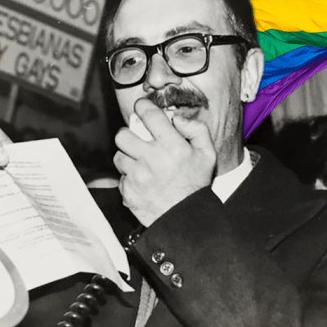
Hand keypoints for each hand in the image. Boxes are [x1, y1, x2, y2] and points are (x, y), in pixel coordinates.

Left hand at [113, 99, 215, 226]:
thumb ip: (196, 129)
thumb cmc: (196, 184)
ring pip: (118, 157)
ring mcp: (137, 177)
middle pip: (123, 135)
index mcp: (172, 147)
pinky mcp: (128, 192)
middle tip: (137, 140)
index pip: (149, 115)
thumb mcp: (207, 154)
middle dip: (129, 135)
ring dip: (128, 158)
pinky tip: (143, 182)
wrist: (186, 219)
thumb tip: (176, 118)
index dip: (142, 107)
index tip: (141, 108)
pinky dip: (130, 179)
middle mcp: (152, 159)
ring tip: (142, 164)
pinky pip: (121, 178)